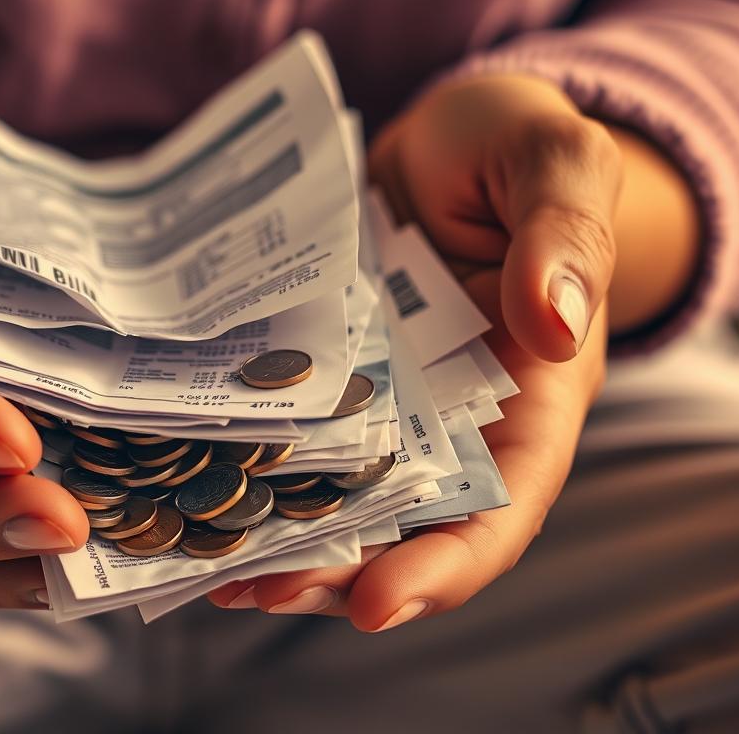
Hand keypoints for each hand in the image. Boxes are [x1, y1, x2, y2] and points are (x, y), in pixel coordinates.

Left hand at [209, 74, 620, 629]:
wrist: (442, 133)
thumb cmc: (513, 148)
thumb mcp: (554, 165)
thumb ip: (563, 237)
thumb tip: (553, 326)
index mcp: (530, 399)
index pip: (499, 508)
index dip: (443, 566)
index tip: (375, 604)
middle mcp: (449, 422)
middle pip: (398, 528)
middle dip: (328, 572)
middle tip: (251, 589)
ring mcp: (374, 404)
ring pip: (326, 496)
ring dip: (270, 540)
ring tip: (194, 563)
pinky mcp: (314, 375)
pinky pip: (276, 431)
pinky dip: (236, 466)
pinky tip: (175, 485)